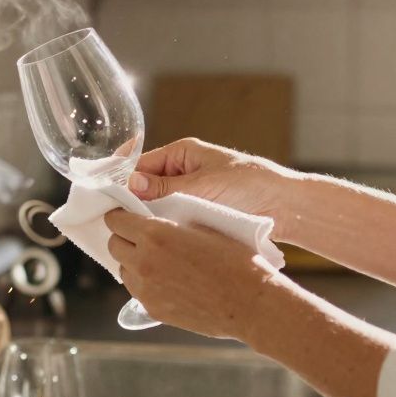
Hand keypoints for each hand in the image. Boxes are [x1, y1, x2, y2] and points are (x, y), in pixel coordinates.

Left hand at [105, 208, 280, 339]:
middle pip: (114, 245)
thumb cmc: (234, 260)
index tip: (126, 216)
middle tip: (141, 237)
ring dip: (133, 262)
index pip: (116, 220)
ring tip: (157, 261)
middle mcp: (143, 261)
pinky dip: (145, 283)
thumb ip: (169, 224)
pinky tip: (167, 281)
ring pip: (123, 269)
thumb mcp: (202, 228)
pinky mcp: (152, 309)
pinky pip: (137, 291)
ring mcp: (145, 289)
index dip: (120, 216)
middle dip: (124, 238)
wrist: (249, 302)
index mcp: (155, 234)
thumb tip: (151, 221)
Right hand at [128, 139, 300, 239]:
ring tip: (138, 236)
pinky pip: (175, 220)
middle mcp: (183, 172)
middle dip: (137, 205)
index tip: (110, 201)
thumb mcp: (204, 185)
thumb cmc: (249, 185)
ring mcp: (190, 194)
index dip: (125, 183)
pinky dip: (167, 229)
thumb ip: (167, 188)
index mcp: (182, 154)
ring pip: (160, 207)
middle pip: (147, 188)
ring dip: (153, 220)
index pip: (141, 166)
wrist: (285, 207)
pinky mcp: (199, 214)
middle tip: (121, 224)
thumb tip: (132, 184)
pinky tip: (159, 242)